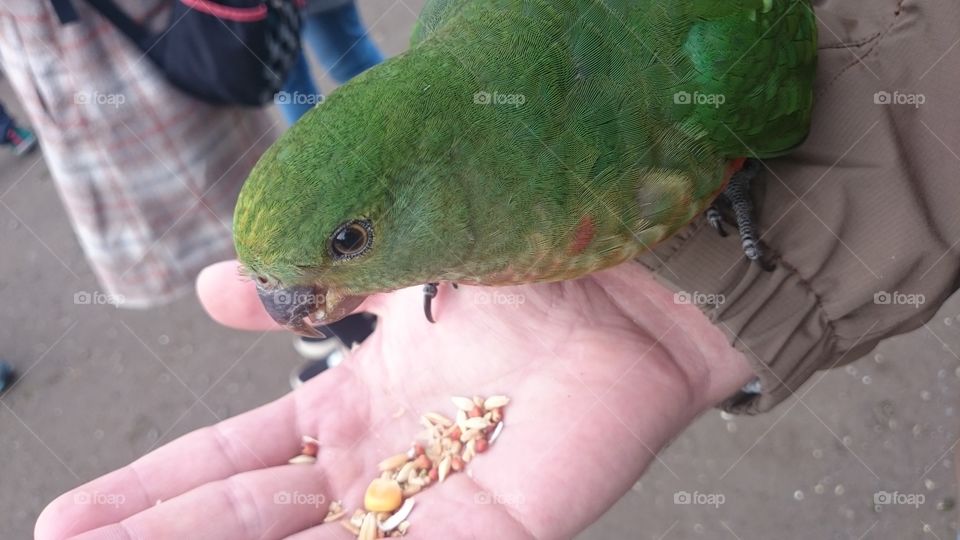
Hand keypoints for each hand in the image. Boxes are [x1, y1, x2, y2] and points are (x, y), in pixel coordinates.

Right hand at [36, 260, 751, 538]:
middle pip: (257, 517)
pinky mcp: (502, 530)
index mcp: (359, 404)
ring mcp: (440, 502)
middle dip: (165, 536)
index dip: (155, 489)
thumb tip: (209, 290)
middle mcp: (388, 461)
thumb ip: (305, 290)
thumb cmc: (522, 259)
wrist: (635, 271)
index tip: (69, 516)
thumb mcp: (390, 265)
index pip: (236, 461)